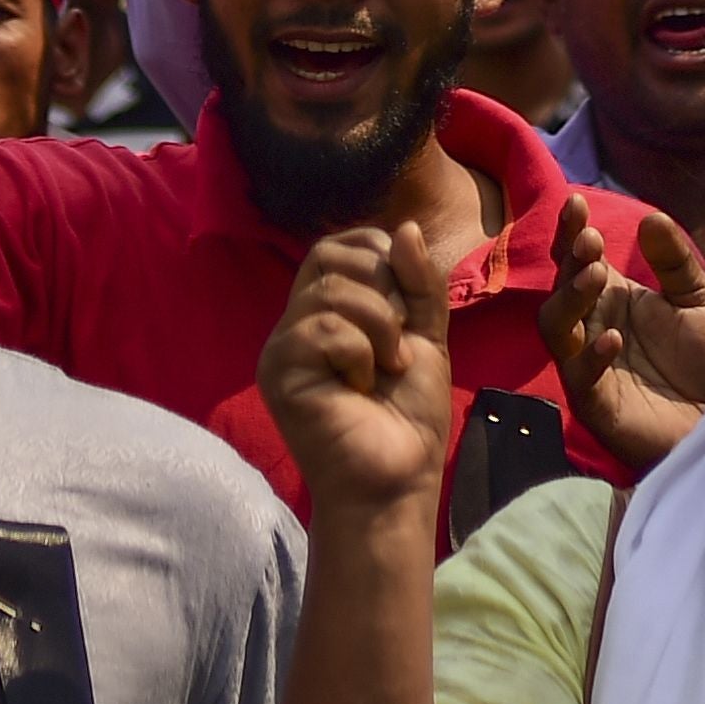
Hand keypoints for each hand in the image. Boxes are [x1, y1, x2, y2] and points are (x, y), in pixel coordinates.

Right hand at [258, 225, 459, 519]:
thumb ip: (419, 283)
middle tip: (397, 339)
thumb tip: (406, 227)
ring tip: (386, 367)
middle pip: (328, 253)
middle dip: (383, 287)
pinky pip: (321, 327)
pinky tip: (359, 387)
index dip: (380, 257)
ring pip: (330, 289)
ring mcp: (284, 346)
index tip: (407, 305)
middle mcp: (297, 322)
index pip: (339, 245)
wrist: (398, 476)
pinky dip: (358, 352)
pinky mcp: (277, 371)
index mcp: (327, 311)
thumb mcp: (426, 336)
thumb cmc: (409, 416)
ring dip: (379, 324)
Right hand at [544, 196, 704, 472]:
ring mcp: (590, 368)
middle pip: (559, 289)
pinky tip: (615, 337)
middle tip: (590, 239)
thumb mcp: (698, 302)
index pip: (577, 261)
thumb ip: (674, 262)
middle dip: (568, 261)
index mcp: (612, 301)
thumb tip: (650, 218)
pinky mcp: (599, 406)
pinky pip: (581, 379)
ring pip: (556, 329)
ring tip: (597, 275)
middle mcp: (593, 329)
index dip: (571, 232)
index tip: (577, 202)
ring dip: (570, 298)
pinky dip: (592, 357)